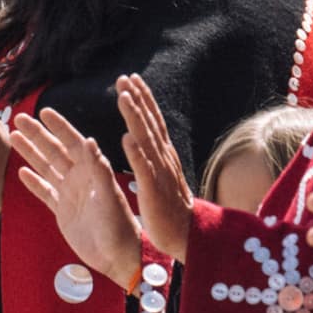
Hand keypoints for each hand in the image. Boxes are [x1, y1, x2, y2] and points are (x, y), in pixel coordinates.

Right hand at [13, 108, 143, 289]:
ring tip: (14, 137)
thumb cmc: (119, 226)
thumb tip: (89, 141)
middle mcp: (80, 178)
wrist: (118, 255)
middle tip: (18, 118)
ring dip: (30, 152)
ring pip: (46, 167)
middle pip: (54, 150)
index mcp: (93, 170)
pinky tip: (21, 172)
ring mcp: (69, 194)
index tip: (43, 111)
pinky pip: (44, 192)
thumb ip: (98, 169)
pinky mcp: (62, 211)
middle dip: (37, 134)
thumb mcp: (109, 196)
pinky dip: (33, 182)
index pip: (73, 142)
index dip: (59, 126)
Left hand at [116, 75, 193, 265]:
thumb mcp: (162, 175)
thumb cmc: (172, 207)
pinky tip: (125, 139)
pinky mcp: (155, 191)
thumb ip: (154, 156)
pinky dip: (136, 153)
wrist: (189, 235)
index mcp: (165, 155)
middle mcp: (164, 158)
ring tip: (123, 97)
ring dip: (135, 117)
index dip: (143, 99)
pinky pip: (145, 170)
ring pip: (146, 140)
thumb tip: (140, 138)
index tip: (131, 78)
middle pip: (150, 123)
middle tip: (124, 77)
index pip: (154, 121)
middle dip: (137, 99)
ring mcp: (160, 173)